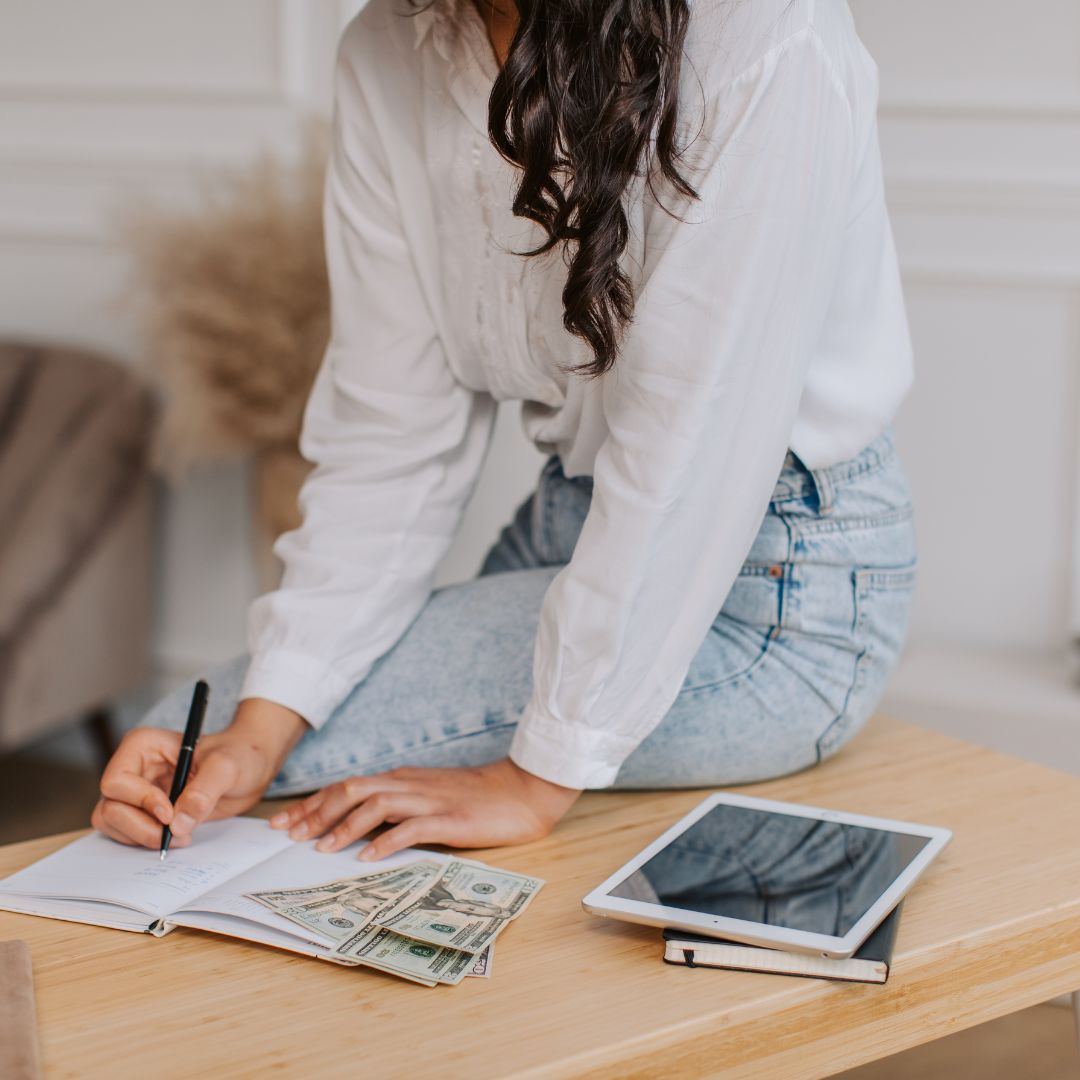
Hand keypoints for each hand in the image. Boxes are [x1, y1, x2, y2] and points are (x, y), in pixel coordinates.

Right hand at [91, 698, 306, 847]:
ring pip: (111, 823)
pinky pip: (125, 833)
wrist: (251, 766)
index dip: (139, 801)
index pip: (116, 780)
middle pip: (110, 807)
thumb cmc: (239, 754)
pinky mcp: (143, 812)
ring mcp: (135, 792)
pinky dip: (144, 842)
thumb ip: (205, 791)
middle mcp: (133, 768)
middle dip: (141, 827)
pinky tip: (177, 836)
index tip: (169, 813)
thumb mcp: (228, 767)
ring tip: (180, 835)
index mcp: (143, 746)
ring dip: (141, 837)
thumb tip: (178, 823)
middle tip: (176, 834)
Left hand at [269, 758, 581, 860]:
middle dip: (315, 813)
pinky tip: (367, 858)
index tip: (285, 822)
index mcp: (402, 780)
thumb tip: (361, 830)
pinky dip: (385, 841)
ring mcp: (428, 800)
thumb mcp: (430, 797)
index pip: (347, 787)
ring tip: (320, 849)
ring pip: (374, 805)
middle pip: (351, 791)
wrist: (522, 790)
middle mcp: (409, 785)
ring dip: (343, 827)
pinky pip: (410, 828)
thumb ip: (399, 808)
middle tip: (289, 836)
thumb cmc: (477, 798)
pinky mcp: (448, 818)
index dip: (313, 804)